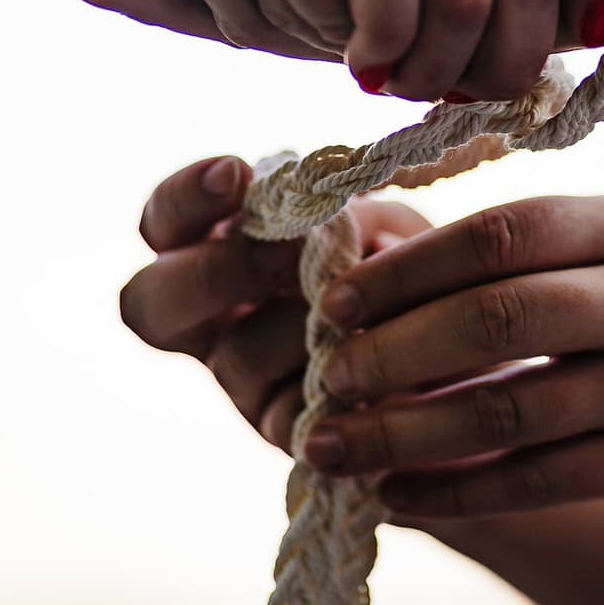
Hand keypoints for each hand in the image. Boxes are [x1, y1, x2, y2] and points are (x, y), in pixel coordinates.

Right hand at [119, 155, 432, 448]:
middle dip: (215, 273)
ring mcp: (242, 379)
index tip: (235, 173)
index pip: (166, 221)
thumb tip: (336, 228)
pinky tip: (376, 371)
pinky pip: (289, 415)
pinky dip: (333, 385)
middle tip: (282, 257)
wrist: (453, 345)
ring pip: (238, 356)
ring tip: (362, 314)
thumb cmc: (404, 266)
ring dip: (300, 328)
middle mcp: (214, 318)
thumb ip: (349, 218)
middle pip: (150, 303)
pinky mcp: (285, 431)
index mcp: (222, 250)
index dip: (185, 197)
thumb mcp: (381, 223)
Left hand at [302, 191, 603, 518]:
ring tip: (333, 445)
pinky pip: (544, 483)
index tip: (339, 295)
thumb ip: (550, 243)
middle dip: (394, 350)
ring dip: (407, 434)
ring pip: (511, 416)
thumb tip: (401, 258)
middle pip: (497, 322)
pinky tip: (400, 495)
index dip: (411, 266)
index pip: (504, 235)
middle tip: (323, 373)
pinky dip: (462, 492)